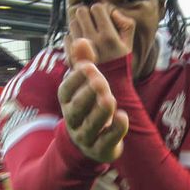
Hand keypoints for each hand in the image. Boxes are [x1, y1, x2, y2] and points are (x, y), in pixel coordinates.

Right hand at [58, 39, 128, 162]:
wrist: (92, 142)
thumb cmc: (89, 105)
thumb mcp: (85, 85)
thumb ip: (83, 63)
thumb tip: (81, 40)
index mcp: (67, 101)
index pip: (66, 90)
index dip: (76, 79)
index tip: (89, 66)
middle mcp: (73, 119)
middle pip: (78, 107)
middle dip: (88, 94)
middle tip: (100, 81)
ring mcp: (85, 136)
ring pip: (91, 125)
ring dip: (100, 111)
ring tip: (109, 99)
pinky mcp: (100, 149)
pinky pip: (106, 140)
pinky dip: (115, 129)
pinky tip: (123, 117)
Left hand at [67, 4, 135, 65]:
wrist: (109, 88)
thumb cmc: (120, 63)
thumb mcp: (129, 44)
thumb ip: (126, 24)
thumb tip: (113, 11)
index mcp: (109, 37)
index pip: (96, 7)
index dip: (99, 10)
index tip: (102, 17)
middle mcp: (93, 42)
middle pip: (81, 12)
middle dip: (86, 14)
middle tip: (92, 22)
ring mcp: (80, 49)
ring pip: (72, 23)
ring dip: (78, 24)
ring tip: (87, 32)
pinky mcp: (71, 56)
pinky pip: (66, 37)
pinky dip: (72, 37)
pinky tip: (81, 43)